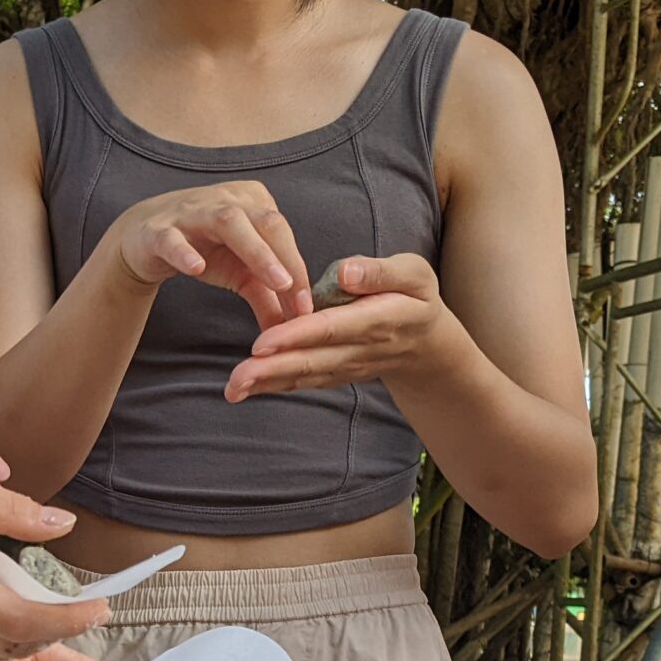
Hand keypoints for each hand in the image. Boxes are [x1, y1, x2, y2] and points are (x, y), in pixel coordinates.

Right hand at [0, 463, 106, 659]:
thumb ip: (10, 508)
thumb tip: (63, 526)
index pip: (22, 620)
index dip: (68, 620)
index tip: (101, 607)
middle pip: (11, 644)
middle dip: (55, 632)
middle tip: (89, 611)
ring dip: (27, 636)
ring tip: (60, 614)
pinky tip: (13, 613)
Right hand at [112, 182, 310, 325]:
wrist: (145, 239)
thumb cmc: (204, 249)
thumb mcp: (242, 275)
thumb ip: (268, 299)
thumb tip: (296, 329)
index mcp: (254, 205)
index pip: (283, 234)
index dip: (298, 268)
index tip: (306, 306)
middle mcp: (227, 201)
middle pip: (266, 222)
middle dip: (284, 257)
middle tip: (296, 290)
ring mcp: (191, 212)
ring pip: (228, 222)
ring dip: (255, 250)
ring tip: (271, 281)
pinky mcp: (158, 230)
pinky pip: (172, 238)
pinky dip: (185, 252)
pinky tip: (196, 268)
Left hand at [225, 252, 464, 400]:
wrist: (427, 344)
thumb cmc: (416, 298)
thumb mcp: (413, 273)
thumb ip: (380, 272)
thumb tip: (346, 272)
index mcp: (376, 319)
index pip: (331, 328)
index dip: (296, 336)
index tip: (263, 343)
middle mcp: (359, 349)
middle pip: (311, 361)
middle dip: (272, 370)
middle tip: (236, 378)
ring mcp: (346, 366)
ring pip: (303, 376)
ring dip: (267, 384)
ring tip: (233, 388)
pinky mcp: (336, 373)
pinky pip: (304, 381)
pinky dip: (275, 386)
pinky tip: (247, 388)